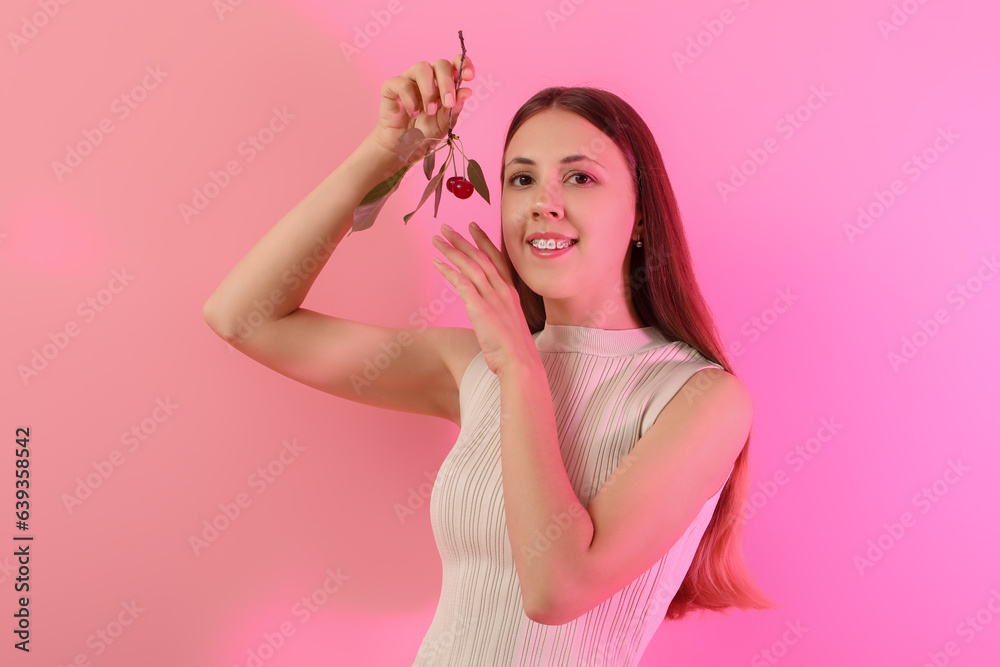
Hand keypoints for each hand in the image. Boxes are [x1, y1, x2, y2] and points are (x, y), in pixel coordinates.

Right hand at [370, 55, 476, 158]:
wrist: (403, 147)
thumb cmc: (425, 132)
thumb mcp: (444, 124)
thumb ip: (455, 108)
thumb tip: (467, 91)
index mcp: (444, 83)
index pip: (455, 64)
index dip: (463, 64)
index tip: (469, 76)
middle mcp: (428, 78)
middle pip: (440, 64)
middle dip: (447, 83)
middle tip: (448, 103)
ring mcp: (410, 79)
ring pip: (422, 67)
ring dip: (429, 90)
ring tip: (429, 111)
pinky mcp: (392, 86)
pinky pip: (402, 83)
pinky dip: (410, 99)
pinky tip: (412, 113)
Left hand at [430, 222, 538, 377]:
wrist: (520, 362)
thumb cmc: (514, 350)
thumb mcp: (509, 324)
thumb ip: (498, 312)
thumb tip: (487, 311)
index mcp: (511, 292)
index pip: (497, 258)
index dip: (484, 241)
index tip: (474, 226)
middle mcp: (502, 290)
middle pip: (480, 257)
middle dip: (463, 240)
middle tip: (446, 227)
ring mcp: (492, 298)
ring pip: (470, 265)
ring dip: (452, 250)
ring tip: (438, 239)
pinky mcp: (480, 308)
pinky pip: (462, 283)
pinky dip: (448, 271)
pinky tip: (437, 262)